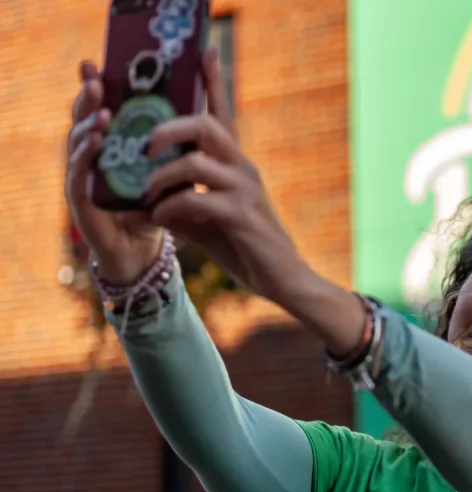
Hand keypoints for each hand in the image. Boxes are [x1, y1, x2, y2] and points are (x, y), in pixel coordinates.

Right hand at [64, 62, 161, 283]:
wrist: (144, 255)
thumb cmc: (158, 210)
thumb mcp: (170, 172)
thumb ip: (175, 148)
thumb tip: (201, 112)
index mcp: (112, 149)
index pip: (101, 111)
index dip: (96, 87)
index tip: (96, 63)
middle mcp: (92, 160)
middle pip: (84, 121)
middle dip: (87, 98)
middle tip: (94, 76)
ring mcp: (83, 180)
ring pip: (76, 145)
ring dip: (87, 125)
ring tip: (102, 111)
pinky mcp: (82, 204)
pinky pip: (78, 177)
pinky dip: (84, 158)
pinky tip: (93, 143)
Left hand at [143, 55, 312, 306]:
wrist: (284, 281)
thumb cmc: (246, 249)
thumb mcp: (206, 223)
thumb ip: (178, 206)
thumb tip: (138, 202)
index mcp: (236, 165)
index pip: (223, 115)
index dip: (215, 82)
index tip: (207, 52)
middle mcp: (243, 169)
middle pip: (206, 126)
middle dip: (167, 130)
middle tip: (143, 147)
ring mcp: (245, 191)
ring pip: (194, 163)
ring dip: (160, 179)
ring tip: (145, 197)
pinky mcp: (242, 216)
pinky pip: (195, 201)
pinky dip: (168, 208)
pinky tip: (159, 220)